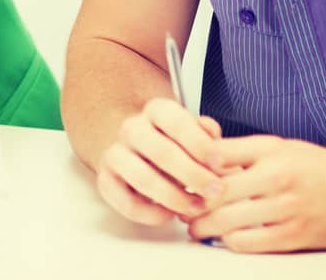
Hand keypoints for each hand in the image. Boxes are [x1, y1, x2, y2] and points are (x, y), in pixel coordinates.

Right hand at [95, 97, 228, 225]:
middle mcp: (131, 129)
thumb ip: (206, 132)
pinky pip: (127, 203)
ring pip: (142, 177)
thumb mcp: (193, 132)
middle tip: (215, 191)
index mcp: (155, 111)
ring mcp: (115, 154)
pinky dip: (152, 213)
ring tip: (196, 206)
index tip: (219, 163)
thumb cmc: (174, 144)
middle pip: (160, 151)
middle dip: (192, 174)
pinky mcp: (106, 181)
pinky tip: (170, 214)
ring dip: (174, 197)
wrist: (138, 151)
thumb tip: (211, 132)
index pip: (174, 120)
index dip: (199, 143)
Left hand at [188, 135, 325, 252]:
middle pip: (215, 194)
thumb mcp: (278, 146)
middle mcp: (277, 181)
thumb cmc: (320, 167)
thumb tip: (203, 157)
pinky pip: (249, 244)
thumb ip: (240, 151)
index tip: (178, 174)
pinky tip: (225, 237)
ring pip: (227, 223)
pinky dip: (230, 243)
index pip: (214, 158)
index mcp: (270, 154)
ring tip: (196, 226)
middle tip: (181, 206)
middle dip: (191, 203)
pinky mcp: (294, 237)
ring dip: (204, 227)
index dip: (189, 168)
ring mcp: (286, 211)